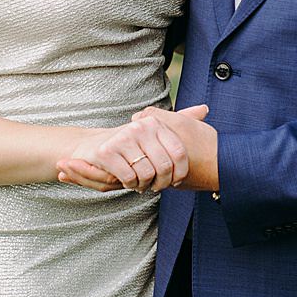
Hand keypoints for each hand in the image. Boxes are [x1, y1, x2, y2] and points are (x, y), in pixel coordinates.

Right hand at [55, 109, 200, 192]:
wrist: (91, 147)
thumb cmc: (129, 145)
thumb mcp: (155, 132)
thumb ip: (181, 120)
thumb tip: (205, 109)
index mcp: (155, 123)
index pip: (179, 153)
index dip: (180, 172)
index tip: (175, 181)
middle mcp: (141, 127)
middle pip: (164, 166)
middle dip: (161, 182)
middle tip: (156, 186)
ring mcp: (123, 138)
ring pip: (147, 174)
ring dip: (144, 185)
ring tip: (140, 182)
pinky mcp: (107, 152)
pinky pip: (129, 178)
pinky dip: (130, 184)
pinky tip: (127, 181)